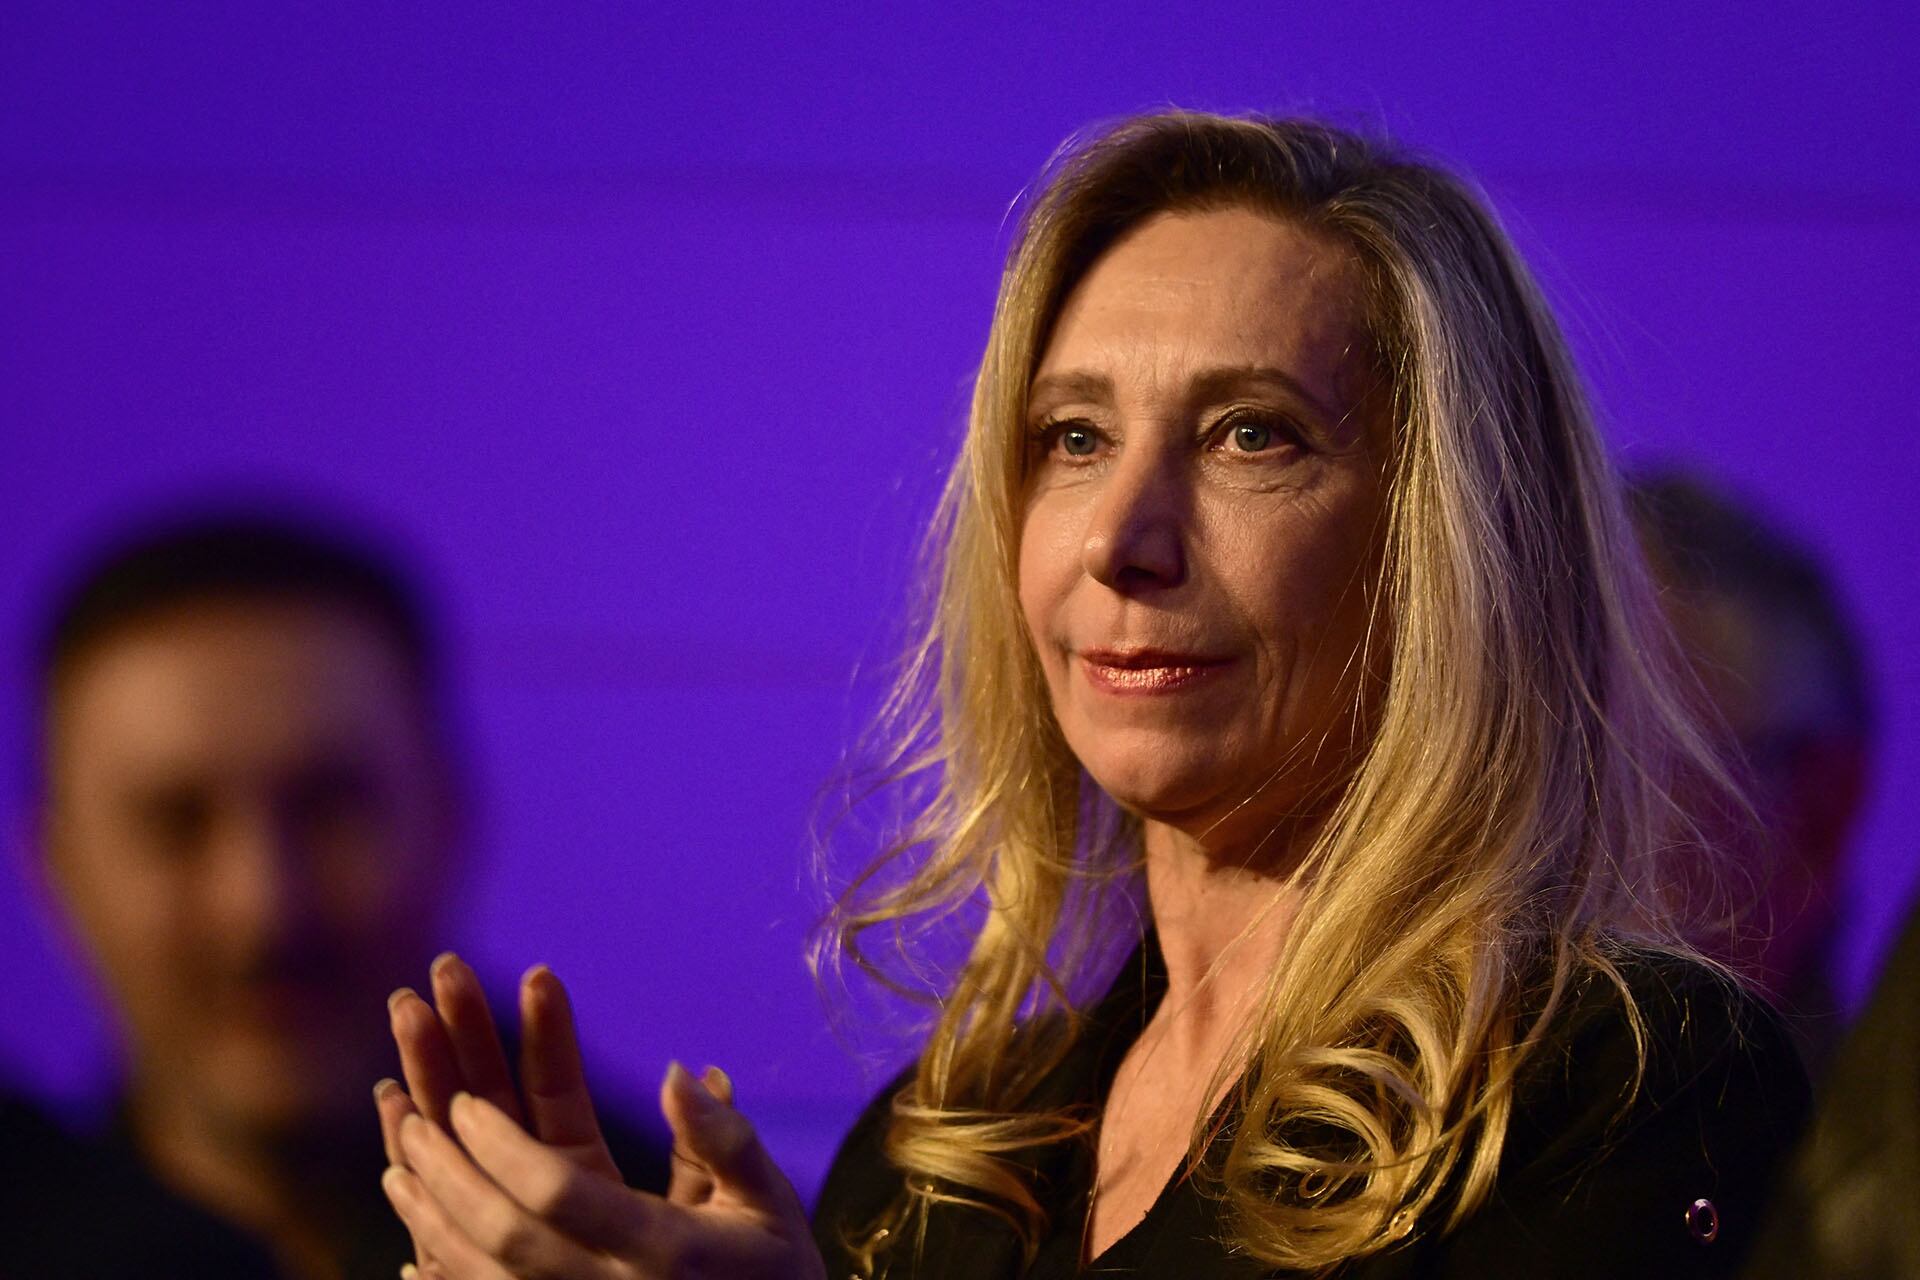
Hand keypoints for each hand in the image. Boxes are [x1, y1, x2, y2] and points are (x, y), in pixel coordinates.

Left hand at [376, 955, 825, 1279]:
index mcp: (661, 1249)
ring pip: (482, 1274)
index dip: (502, 1146)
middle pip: (503, 1233)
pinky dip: (443, 1270)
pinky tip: (415, 1241)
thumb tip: (677, 1071)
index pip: (558, 1192)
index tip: (466, 1103)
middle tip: (417, 1120)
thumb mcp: (768, 1201)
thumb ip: (723, 1138)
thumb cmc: (775, 1275)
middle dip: (451, 1173)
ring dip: (432, 1217)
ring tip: (401, 1162)